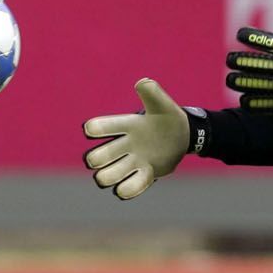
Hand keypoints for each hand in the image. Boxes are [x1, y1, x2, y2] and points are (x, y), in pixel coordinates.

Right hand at [82, 78, 190, 200]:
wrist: (182, 136)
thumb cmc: (168, 117)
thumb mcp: (163, 104)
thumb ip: (152, 92)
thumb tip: (141, 83)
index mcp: (125, 126)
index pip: (101, 127)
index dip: (93, 129)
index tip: (90, 130)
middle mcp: (122, 146)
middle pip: (97, 157)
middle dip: (97, 159)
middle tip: (107, 158)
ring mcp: (131, 163)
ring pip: (108, 176)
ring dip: (110, 176)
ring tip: (121, 172)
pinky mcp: (143, 175)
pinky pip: (129, 188)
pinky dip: (128, 189)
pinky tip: (133, 183)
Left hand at [225, 11, 272, 120]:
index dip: (257, 38)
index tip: (239, 34)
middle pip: (264, 64)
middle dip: (245, 62)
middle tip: (229, 59)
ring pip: (263, 84)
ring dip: (245, 82)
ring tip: (230, 79)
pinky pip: (271, 104)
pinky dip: (256, 103)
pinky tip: (242, 101)